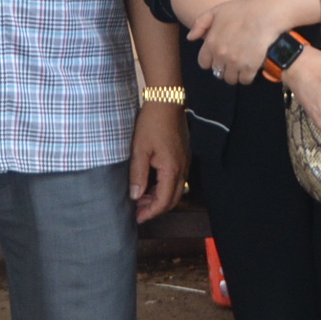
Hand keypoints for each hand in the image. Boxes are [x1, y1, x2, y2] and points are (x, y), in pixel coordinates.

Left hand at [128, 102, 188, 222]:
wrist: (166, 102)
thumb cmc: (151, 124)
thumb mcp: (140, 149)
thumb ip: (137, 174)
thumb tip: (135, 196)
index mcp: (172, 169)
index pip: (164, 201)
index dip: (151, 212)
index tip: (137, 217)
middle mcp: (182, 169)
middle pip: (172, 199)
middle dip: (156, 208)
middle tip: (138, 211)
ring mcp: (185, 162)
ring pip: (175, 190)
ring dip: (159, 197)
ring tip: (141, 198)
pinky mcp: (183, 156)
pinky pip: (176, 179)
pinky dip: (164, 186)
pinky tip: (150, 183)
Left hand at [191, 0, 288, 85]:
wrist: (265, 15)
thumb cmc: (242, 10)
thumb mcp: (217, 10)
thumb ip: (200, 23)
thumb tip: (190, 38)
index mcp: (211, 43)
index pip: (204, 63)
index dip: (211, 61)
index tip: (218, 57)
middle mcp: (221, 55)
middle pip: (218, 73)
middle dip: (224, 68)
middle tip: (232, 61)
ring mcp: (236, 63)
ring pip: (231, 79)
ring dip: (235, 74)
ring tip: (241, 66)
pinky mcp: (250, 67)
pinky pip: (245, 80)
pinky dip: (247, 77)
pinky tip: (250, 68)